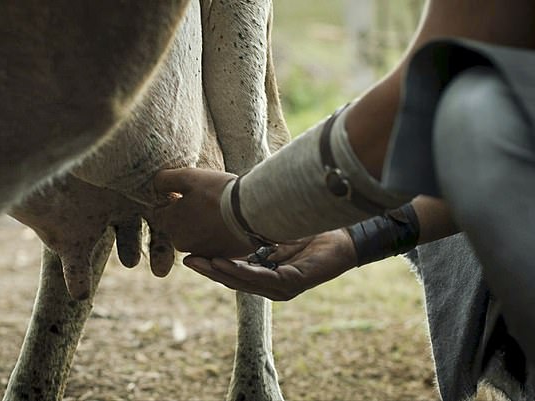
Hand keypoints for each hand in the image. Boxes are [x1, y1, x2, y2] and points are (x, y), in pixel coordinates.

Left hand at [151, 168, 255, 257]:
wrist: (253, 211)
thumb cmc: (218, 192)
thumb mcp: (187, 177)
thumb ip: (164, 180)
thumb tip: (155, 185)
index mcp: (170, 224)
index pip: (160, 212)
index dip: (173, 199)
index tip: (189, 193)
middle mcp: (182, 243)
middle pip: (178, 225)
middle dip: (186, 214)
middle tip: (206, 200)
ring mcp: (202, 252)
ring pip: (196, 234)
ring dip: (202, 225)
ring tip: (220, 210)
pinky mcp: (222, 256)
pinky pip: (214, 243)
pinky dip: (218, 234)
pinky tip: (230, 221)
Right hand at [182, 229, 357, 300]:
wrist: (347, 237)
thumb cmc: (313, 230)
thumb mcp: (277, 231)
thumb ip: (256, 232)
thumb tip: (233, 215)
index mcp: (267, 274)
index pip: (234, 273)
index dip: (212, 266)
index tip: (189, 256)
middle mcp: (273, 285)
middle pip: (234, 280)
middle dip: (209, 271)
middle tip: (187, 260)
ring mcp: (282, 288)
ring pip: (244, 282)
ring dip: (220, 272)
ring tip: (201, 261)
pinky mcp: (293, 284)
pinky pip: (262, 278)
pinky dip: (241, 271)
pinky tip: (225, 262)